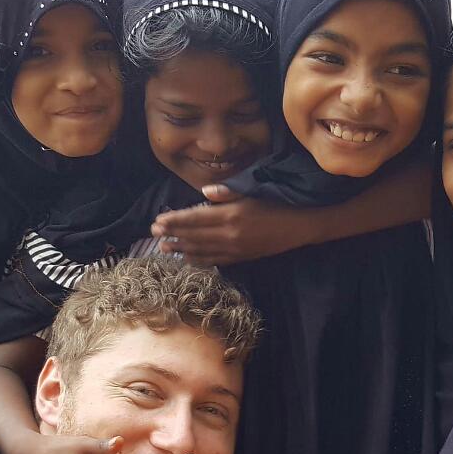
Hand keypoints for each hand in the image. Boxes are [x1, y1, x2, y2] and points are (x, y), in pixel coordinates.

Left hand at [151, 185, 314, 265]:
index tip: (158, 221)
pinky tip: (187, 259)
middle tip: (154, 235)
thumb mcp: (251, 193)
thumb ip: (226, 193)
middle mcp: (229, 234)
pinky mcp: (241, 258)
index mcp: (230, 215)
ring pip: (201, 251)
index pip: (195, 219)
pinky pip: (215, 261)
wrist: (298, 226)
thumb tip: (203, 193)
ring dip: (181, 249)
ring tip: (164, 248)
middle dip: (173, 235)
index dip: (175, 221)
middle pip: (194, 236)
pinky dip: (199, 260)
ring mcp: (235, 249)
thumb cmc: (275, 204)